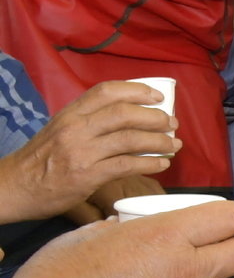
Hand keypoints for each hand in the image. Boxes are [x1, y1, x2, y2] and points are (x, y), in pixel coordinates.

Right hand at [0, 80, 178, 224]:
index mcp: (70, 113)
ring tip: (174, 145)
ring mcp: (81, 151)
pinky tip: (162, 163)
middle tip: (172, 124)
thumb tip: (131, 117)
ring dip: (159, 141)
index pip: (107, 91)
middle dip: (155, 117)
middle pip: (125, 113)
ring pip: (130, 139)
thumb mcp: (60, 129)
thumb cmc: (41, 159)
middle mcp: (76, 128)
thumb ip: (89, 121)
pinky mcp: (87, 175)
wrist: (13, 187)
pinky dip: (150, 163)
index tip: (158, 96)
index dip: (137, 90)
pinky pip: (127, 165)